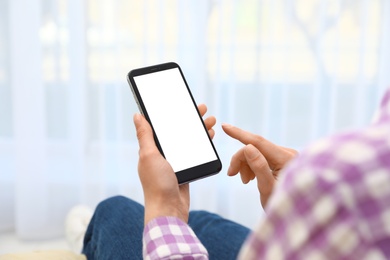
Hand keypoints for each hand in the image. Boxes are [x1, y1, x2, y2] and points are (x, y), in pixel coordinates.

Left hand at [134, 104, 215, 223]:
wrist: (169, 209)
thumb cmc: (157, 183)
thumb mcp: (149, 155)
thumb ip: (145, 135)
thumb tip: (137, 115)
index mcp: (152, 148)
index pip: (162, 125)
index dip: (173, 113)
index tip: (183, 102)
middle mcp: (162, 153)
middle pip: (178, 130)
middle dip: (190, 119)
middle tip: (201, 108)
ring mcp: (175, 161)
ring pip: (189, 140)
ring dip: (199, 130)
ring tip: (210, 121)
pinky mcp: (185, 169)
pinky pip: (195, 153)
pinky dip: (202, 144)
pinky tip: (209, 138)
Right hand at [222, 124, 296, 208]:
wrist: (296, 216)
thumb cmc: (283, 206)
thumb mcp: (268, 188)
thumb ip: (259, 167)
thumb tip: (248, 147)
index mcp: (287, 159)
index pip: (259, 142)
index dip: (240, 134)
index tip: (224, 126)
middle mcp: (288, 154)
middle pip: (256, 148)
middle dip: (241, 159)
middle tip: (231, 174)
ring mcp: (287, 157)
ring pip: (257, 153)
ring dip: (246, 164)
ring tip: (244, 180)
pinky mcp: (284, 161)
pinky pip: (263, 157)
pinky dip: (253, 166)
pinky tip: (250, 177)